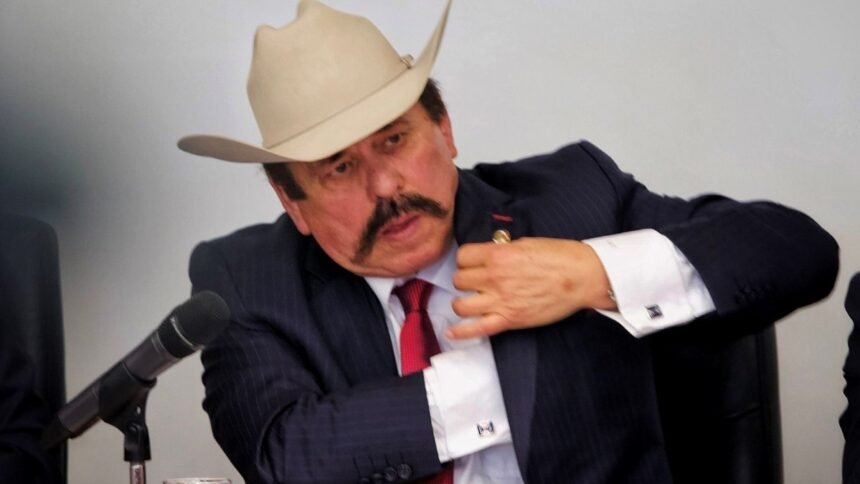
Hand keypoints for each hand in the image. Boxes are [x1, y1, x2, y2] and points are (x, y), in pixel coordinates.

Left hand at [448, 237, 614, 338]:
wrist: (582, 277)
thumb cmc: (559, 256)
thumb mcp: (526, 243)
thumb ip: (503, 250)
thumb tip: (491, 254)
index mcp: (498, 254)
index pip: (463, 256)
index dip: (467, 259)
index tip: (474, 263)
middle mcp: (494, 277)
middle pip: (459, 280)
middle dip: (466, 279)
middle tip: (477, 281)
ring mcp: (500, 300)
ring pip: (460, 305)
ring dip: (463, 302)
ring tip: (472, 301)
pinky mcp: (510, 320)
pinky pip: (476, 329)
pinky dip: (460, 332)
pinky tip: (450, 332)